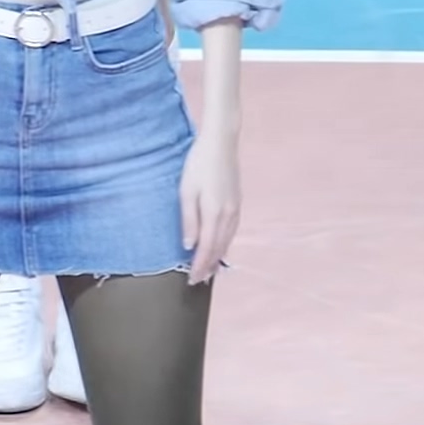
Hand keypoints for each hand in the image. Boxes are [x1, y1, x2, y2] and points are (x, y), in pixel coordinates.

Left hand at [179, 131, 240, 285]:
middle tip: (199, 281)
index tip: (192, 280)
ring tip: (209, 270)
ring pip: (227, 241)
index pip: (206, 249)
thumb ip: (189, 220)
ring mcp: (235, 209)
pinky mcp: (237, 203)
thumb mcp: (186, 191)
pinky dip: (224, 244)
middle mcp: (228, 215)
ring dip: (218, 257)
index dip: (199, 266)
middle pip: (219, 248)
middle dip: (209, 267)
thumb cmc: (199, 164)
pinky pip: (231, 231)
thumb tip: (189, 246)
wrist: (221, 143)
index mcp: (214, 213)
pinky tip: (220, 247)